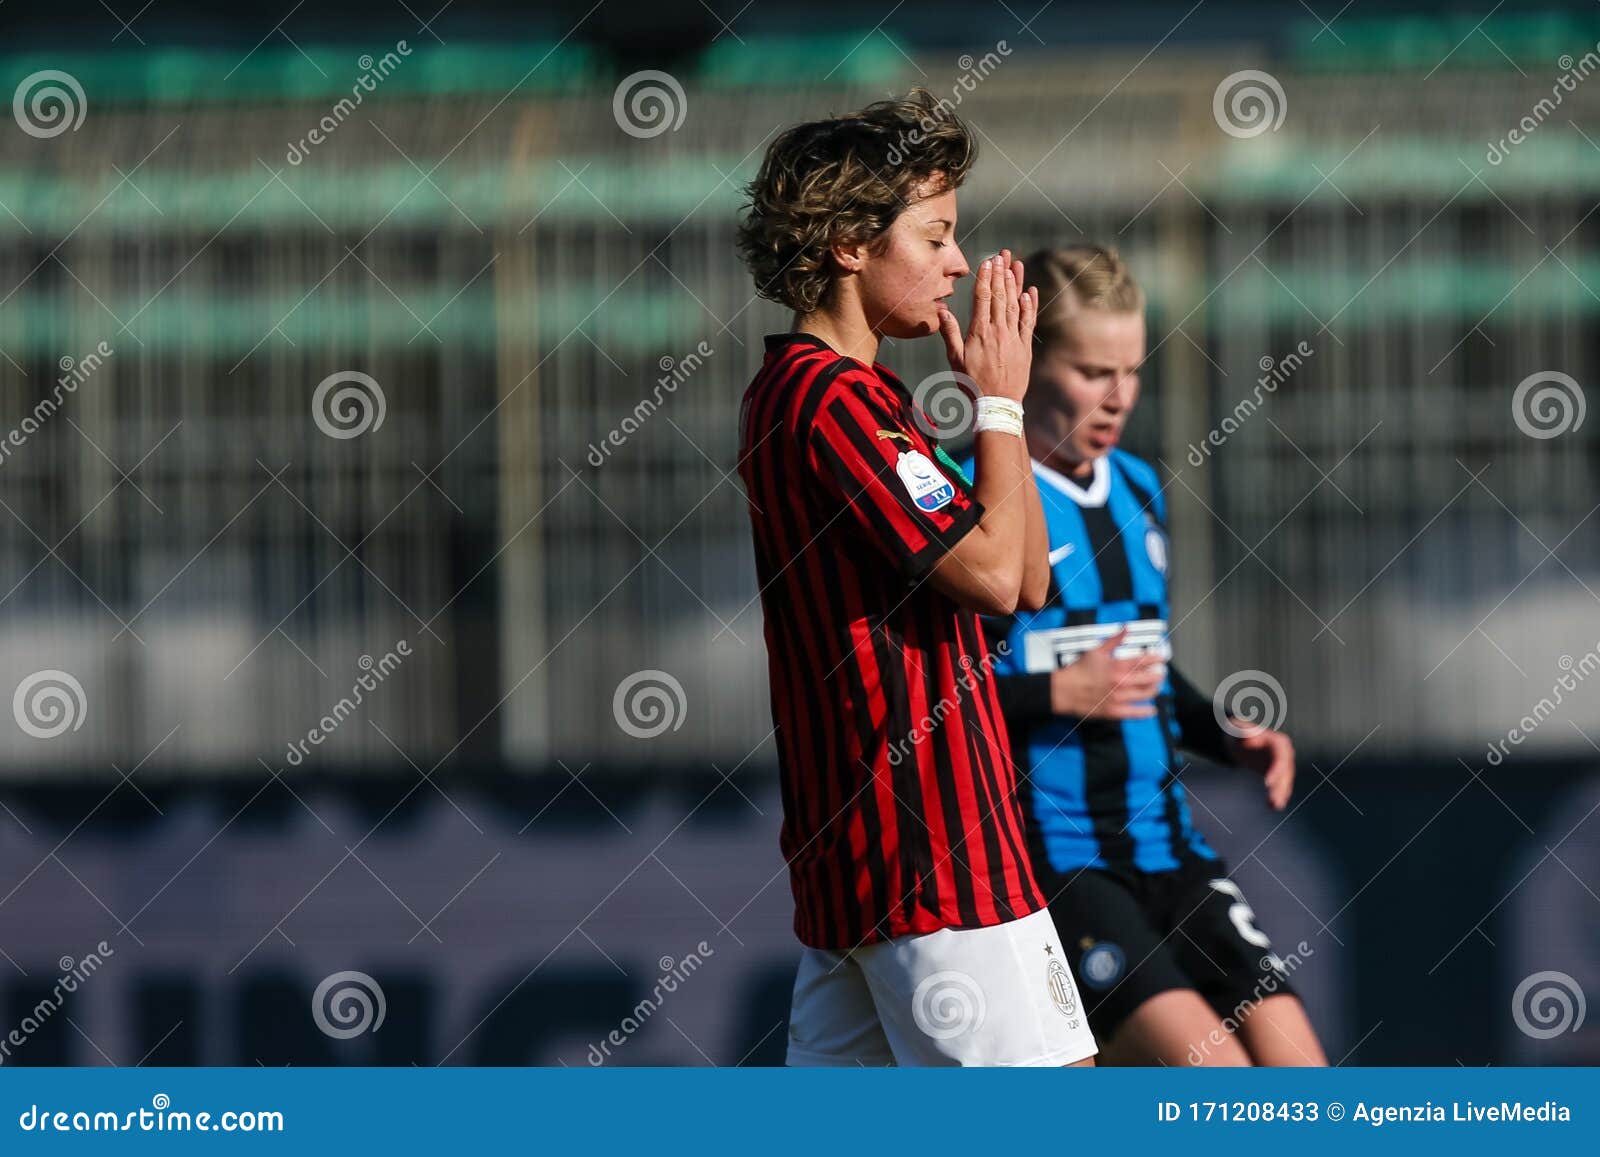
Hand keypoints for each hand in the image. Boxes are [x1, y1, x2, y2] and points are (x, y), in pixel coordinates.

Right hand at [936, 248, 1035, 403]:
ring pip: (1014, 304)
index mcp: (979, 333)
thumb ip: (950, 334)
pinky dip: (1029, 305)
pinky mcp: (1025, 346)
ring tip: (1015, 264)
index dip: (985, 278)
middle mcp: (998, 331)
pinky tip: (1029, 291)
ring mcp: (1013, 338)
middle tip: (1002, 254)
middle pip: (999, 296)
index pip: (982, 299)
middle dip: (1001, 273)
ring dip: (1015, 283)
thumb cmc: (971, 384)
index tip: (987, 262)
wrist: (996, 404)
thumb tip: (942, 311)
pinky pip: (1028, 322)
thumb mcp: (955, 360)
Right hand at [1048, 627, 1165, 720]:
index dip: (1157, 658)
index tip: (1163, 658)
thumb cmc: (1078, 671)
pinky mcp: (1115, 711)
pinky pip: (1137, 713)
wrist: (1064, 691)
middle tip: (1161, 672)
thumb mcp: (1096, 651)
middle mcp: (1122, 681)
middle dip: (1159, 674)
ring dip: (1155, 689)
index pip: (1145, 660)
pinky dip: (1147, 711)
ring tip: (1156, 686)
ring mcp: (1120, 698)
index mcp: (1118, 665)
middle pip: (1150, 678)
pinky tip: (1152, 709)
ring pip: (1146, 694)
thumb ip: (1114, 640)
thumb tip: (1126, 628)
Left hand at [1224, 723, 1294, 809]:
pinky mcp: (1277, 774)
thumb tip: (1249, 737)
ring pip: (1284, 782)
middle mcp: (1284, 754)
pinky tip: (1273, 806)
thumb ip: (1243, 733)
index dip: (1276, 770)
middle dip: (1279, 786)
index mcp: (1278, 742)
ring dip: (1281, 794)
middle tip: (1272, 799)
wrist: (1237, 740)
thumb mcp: (1238, 730)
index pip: (1280, 757)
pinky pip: (1280, 786)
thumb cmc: (1238, 733)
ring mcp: (1282, 765)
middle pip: (1285, 772)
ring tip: (1274, 806)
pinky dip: (1278, 796)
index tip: (1267, 782)